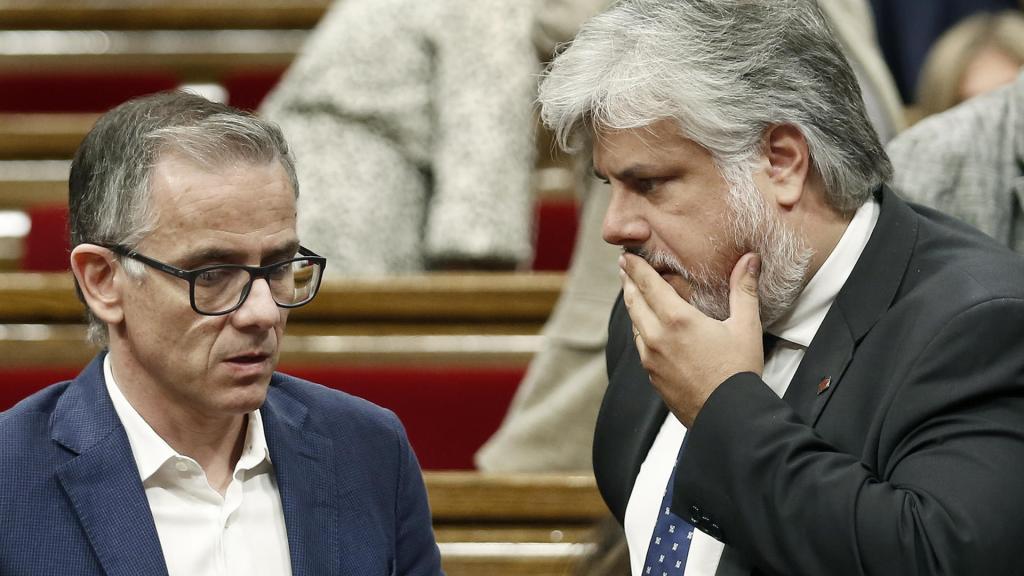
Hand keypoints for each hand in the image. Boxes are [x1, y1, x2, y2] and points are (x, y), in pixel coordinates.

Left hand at [621, 251, 764, 426]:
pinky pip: (640, 345)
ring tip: (634, 293)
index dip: (635, 267)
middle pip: (633, 301)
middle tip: (624, 268)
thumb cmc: (738, 372)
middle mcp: (657, 337)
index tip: (626, 255)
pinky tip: (647, 328)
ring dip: (633, 305)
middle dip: (628, 282)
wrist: (727, 417)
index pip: (648, 284)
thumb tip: (750, 259)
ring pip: (634, 324)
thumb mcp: (746, 327)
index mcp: (677, 320)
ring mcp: (651, 358)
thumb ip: (744, 289)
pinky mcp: (652, 375)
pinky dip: (640, 329)